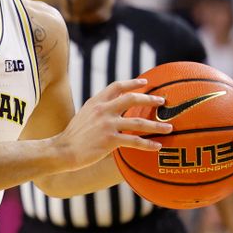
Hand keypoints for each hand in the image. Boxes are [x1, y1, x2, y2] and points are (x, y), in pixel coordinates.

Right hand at [54, 78, 171, 171]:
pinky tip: (157, 146)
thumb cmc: (73, 135)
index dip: (133, 83)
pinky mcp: (110, 140)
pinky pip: (134, 141)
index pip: (117, 86)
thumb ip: (98, 109)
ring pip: (138, 122)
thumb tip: (112, 108)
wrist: (63, 149)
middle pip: (132, 99)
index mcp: (96, 101)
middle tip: (163, 102)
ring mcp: (107, 124)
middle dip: (150, 99)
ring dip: (156, 125)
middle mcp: (103, 110)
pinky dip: (148, 144)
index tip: (146, 82)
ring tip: (169, 128)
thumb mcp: (84, 115)